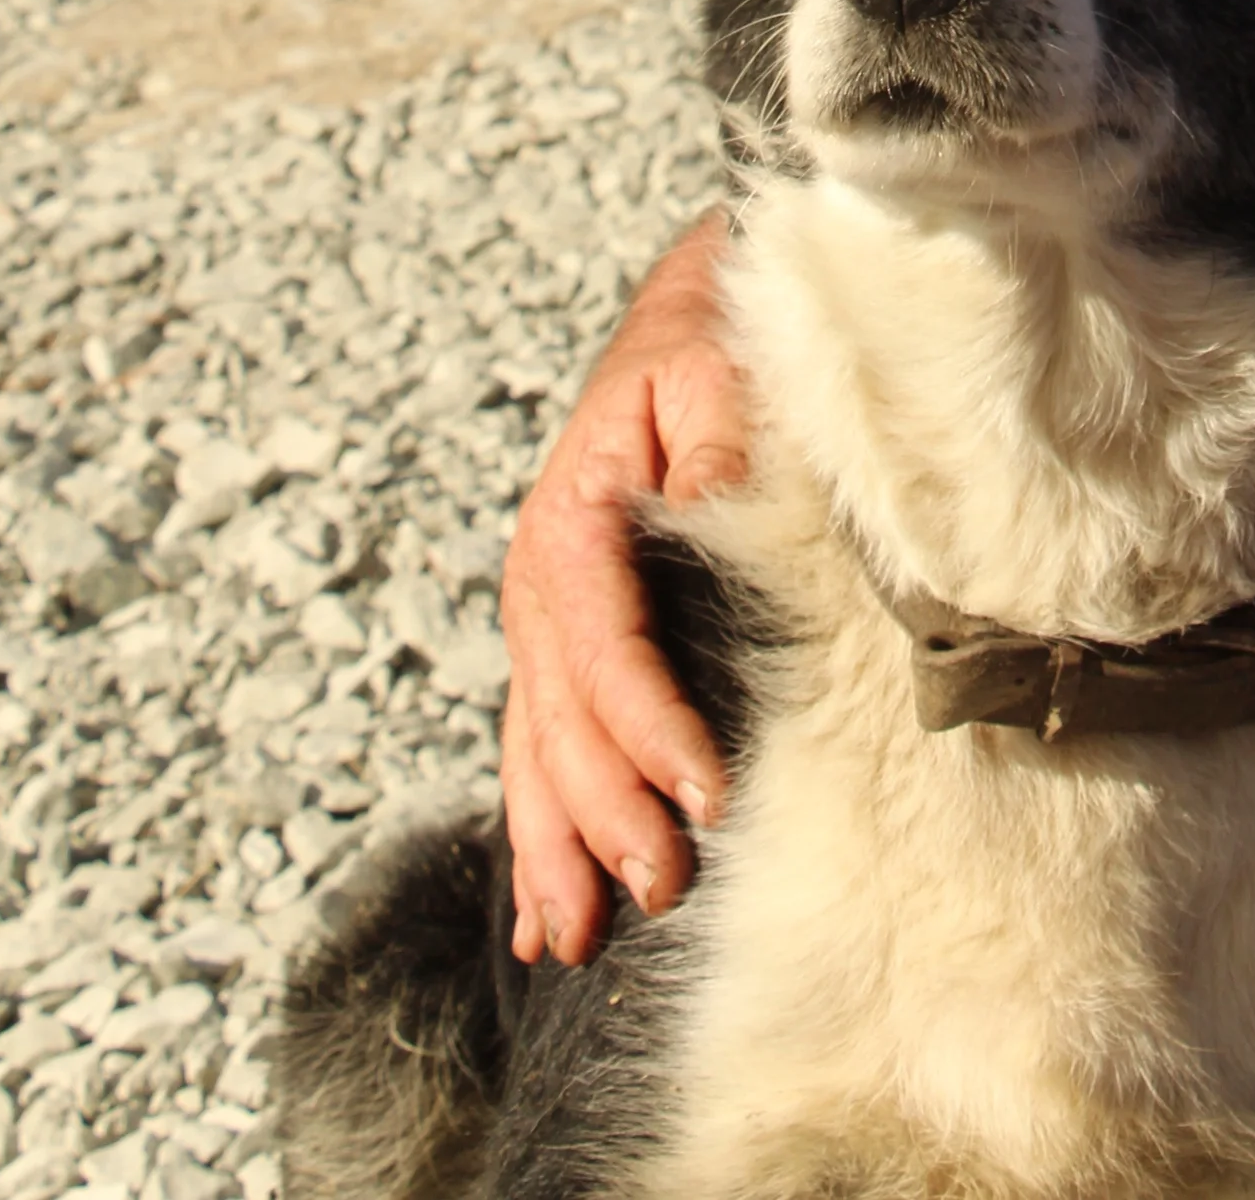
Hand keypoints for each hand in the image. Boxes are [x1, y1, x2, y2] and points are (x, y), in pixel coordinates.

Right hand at [500, 209, 746, 965]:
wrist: (684, 315)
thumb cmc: (713, 343)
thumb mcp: (718, 370)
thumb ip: (717, 442)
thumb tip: (708, 509)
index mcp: (576, 516)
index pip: (604, 644)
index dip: (646, 725)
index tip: (702, 793)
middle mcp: (544, 577)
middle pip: (562, 716)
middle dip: (602, 813)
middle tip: (660, 889)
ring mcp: (547, 616)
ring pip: (536, 748)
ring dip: (555, 845)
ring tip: (574, 939)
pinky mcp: (566, 642)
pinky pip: (539, 744)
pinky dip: (539, 828)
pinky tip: (542, 911)